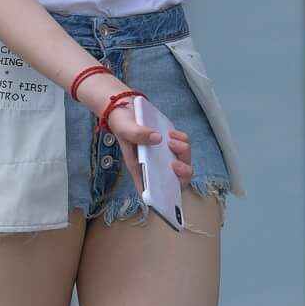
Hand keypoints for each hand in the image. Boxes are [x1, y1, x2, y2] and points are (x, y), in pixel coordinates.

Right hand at [73, 79, 196, 197]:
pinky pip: (184, 145)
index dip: (163, 199)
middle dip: (182, 173)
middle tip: (175, 164)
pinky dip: (182, 140)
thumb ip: (138, 134)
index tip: (168, 197)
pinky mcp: (171, 142)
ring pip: (184, 161)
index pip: (152, 190)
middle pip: (176, 178)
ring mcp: (164, 153)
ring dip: (183, 153)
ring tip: (171, 139)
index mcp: (140, 167)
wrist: (125, 106)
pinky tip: (171, 133)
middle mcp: (154, 164)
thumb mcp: (124, 128)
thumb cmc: (121, 123)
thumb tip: (157, 139)